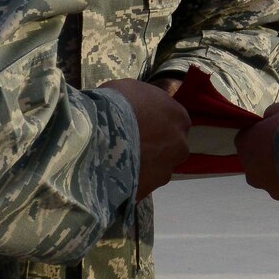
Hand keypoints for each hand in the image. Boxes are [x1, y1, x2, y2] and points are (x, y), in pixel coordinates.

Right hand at [102, 78, 190, 199]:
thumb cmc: (117, 104)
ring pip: (156, 168)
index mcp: (180, 118)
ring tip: (118, 161)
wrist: (98, 134)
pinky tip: (113, 174)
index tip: (139, 124)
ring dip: (143, 165)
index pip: (173, 121)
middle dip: (153, 147)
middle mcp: (180, 146)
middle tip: (129, 144)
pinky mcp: (149, 189)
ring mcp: (166, 170)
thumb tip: (141, 108)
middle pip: (169, 147)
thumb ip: (145, 102)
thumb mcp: (133, 89)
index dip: (155, 123)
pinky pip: (140, 183)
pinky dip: (130, 180)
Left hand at [238, 100, 278, 200]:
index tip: (276, 130)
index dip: (261, 133)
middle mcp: (249, 169)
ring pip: (271, 176)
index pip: (246, 138)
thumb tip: (270, 118)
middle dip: (270, 154)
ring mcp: (265, 186)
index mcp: (244, 143)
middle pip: (256, 160)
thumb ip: (274, 113)